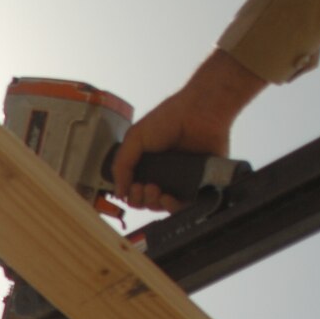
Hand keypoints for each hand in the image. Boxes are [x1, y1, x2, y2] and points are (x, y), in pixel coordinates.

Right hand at [114, 50, 264, 211]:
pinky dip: (174, 207)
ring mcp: (180, 180)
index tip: (132, 186)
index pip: (133, 190)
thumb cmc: (170, 117)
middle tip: (144, 187)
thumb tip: (119, 191)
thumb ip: (122, 164)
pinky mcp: (199, 183)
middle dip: (140, 199)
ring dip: (154, 203)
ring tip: (155, 190)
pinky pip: (185, 205)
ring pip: (163, 205)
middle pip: (146, 201)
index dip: (130, 194)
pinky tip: (168, 199)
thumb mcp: (135, 137)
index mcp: (146, 164)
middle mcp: (163, 174)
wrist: (200, 111)